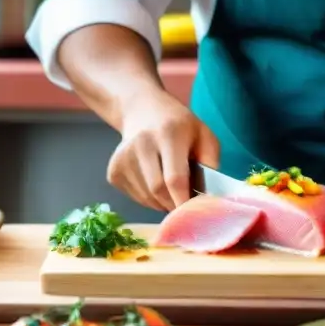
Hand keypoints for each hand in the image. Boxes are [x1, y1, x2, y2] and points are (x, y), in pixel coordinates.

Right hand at [107, 89, 219, 212]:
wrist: (142, 110)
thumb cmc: (179, 125)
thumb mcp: (203, 134)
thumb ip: (210, 161)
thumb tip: (210, 194)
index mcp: (168, 134)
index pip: (174, 177)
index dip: (184, 201)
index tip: (194, 215)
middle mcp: (142, 144)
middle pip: (158, 190)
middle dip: (174, 204)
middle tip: (186, 206)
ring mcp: (123, 157)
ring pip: (146, 197)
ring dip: (162, 202)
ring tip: (171, 189)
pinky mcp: (114, 170)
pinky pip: (135, 197)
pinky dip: (149, 199)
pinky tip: (155, 182)